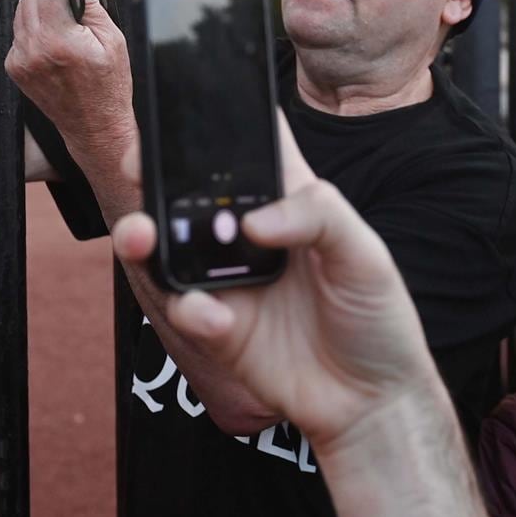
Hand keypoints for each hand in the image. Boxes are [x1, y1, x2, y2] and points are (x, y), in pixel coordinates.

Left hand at [5, 0, 135, 162]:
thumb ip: (91, 2)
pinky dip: (33, 24)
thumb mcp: (112, 39)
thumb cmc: (109, 86)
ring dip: (38, 1)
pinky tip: (53, 31)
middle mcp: (34, 50)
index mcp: (59, 41)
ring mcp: (21, 61)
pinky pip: (19, 32)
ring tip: (62, 5)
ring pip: (21, 11)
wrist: (95, 127)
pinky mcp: (15, 69)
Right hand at [109, 116, 440, 448]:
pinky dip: (192, 309)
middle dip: (152, 177)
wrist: (373, 403)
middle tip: (137, 169)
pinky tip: (213, 316)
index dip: (213, 126)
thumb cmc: (378, 319)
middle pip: (187, 194)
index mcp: (288, 202)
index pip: (245, 150)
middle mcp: (249, 236)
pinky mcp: (219, 330)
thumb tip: (254, 220)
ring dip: (144, 237)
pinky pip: (186, 309)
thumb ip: (318, 216)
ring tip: (142, 235)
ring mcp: (229, 282)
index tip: (181, 114)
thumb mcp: (365, 254)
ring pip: (167, 249)